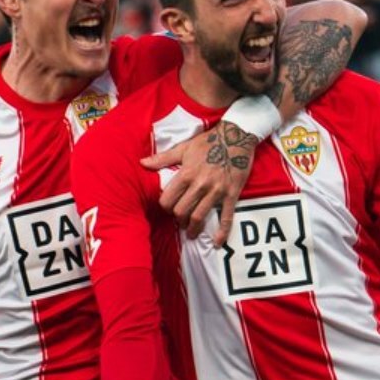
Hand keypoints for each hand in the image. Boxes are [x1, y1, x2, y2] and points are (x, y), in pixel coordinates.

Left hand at [142, 121, 257, 245]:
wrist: (236, 136)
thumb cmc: (208, 141)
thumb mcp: (184, 148)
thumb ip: (163, 158)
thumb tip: (143, 163)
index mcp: (186, 174)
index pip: (168, 199)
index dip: (165, 207)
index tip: (168, 208)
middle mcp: (199, 184)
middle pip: (181, 211)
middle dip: (178, 219)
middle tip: (180, 221)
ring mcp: (216, 191)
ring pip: (199, 216)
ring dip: (193, 228)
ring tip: (191, 233)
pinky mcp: (231, 194)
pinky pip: (226, 217)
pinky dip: (222, 232)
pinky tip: (216, 243)